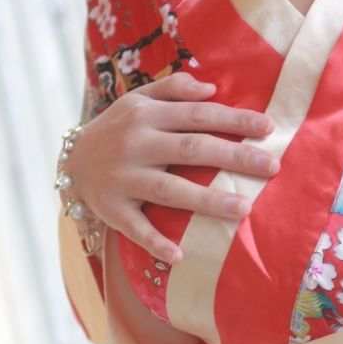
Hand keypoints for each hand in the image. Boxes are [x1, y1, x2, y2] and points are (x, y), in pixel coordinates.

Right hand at [63, 71, 279, 265]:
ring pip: (170, 190)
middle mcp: (136, 145)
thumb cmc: (117, 128)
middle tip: (272, 166)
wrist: (70, 161)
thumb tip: (212, 89)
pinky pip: (136, 228)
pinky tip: (180, 254)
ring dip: (207, 200)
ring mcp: (123, 179)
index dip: (234, 121)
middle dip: (234, 157)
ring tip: (244, 208)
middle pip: (191, 150)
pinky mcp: (112, 209)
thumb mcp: (138, 100)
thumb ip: (173, 90)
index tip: (268, 129)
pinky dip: (155, 242)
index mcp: (147, 116)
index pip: (198, 116)